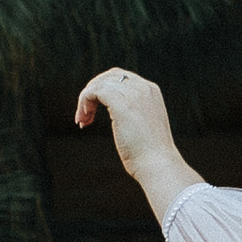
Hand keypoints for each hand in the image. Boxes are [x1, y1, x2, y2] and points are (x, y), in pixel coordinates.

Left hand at [76, 66, 180, 183]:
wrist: (157, 164)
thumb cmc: (150, 154)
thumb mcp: (144, 126)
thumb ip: (134, 115)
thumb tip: (119, 118)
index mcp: (151, 91)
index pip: (122, 78)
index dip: (104, 90)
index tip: (95, 111)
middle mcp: (143, 87)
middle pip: (109, 76)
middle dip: (93, 92)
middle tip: (84, 115)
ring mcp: (133, 93)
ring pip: (100, 84)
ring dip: (86, 100)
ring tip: (83, 120)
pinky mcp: (121, 102)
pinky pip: (95, 91)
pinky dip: (84, 101)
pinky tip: (85, 119)